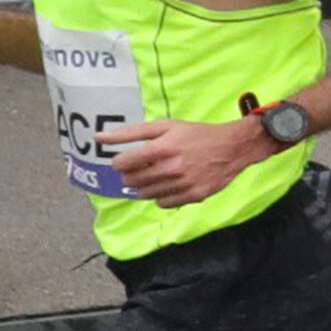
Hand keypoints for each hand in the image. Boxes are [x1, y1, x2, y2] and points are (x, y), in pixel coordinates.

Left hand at [97, 115, 265, 205]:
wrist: (233, 147)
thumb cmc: (196, 134)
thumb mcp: (165, 126)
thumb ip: (130, 132)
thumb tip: (97, 138)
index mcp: (162, 148)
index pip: (122, 164)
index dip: (120, 161)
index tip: (128, 159)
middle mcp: (171, 168)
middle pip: (131, 180)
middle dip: (132, 173)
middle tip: (145, 165)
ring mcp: (182, 185)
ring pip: (145, 194)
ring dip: (146, 185)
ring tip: (159, 173)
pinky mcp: (192, 196)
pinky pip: (162, 203)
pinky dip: (162, 195)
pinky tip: (171, 183)